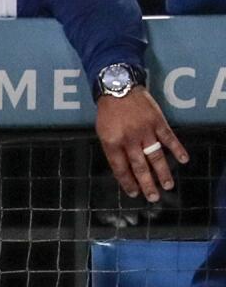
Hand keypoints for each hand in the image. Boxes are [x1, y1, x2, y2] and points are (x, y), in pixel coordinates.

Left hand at [96, 88, 186, 202]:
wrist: (119, 88)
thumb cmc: (108, 113)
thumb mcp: (102, 133)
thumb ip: (113, 150)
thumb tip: (123, 168)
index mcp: (112, 144)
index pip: (120, 169)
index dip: (127, 182)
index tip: (134, 193)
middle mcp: (130, 140)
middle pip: (140, 167)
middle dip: (147, 183)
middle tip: (153, 197)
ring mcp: (145, 131)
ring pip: (155, 156)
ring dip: (162, 172)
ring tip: (168, 185)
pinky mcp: (158, 122)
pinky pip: (169, 138)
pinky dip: (177, 149)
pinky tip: (183, 160)